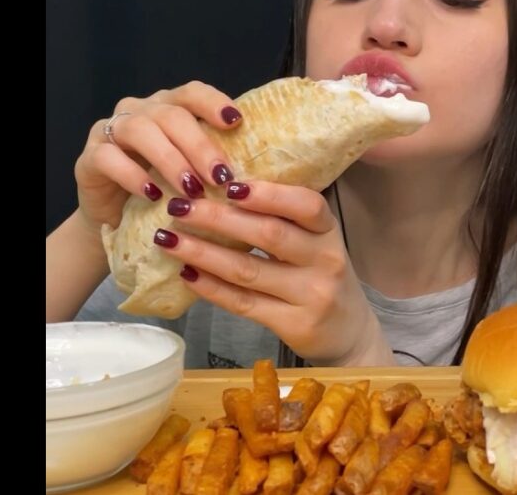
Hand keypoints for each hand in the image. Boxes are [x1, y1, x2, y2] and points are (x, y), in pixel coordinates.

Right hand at [72, 81, 243, 234]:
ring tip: (191, 190)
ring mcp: (110, 131)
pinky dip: (133, 176)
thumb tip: (260, 174)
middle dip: (199, 146)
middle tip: (221, 177)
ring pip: (141, 130)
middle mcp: (139, 111)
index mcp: (168, 108)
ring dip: (170, 160)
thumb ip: (217, 165)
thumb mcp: (195, 177)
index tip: (236, 121)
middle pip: (170, 115)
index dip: (213, 102)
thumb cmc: (166, 195)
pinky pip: (109, 157)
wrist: (119, 222)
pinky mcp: (89, 157)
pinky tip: (153, 195)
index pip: (191, 93)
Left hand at [151, 181, 393, 366]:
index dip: (269, 194)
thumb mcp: (318, 242)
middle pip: (269, 234)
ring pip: (248, 270)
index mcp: (329, 232)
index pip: (307, 205)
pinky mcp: (294, 325)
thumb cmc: (321, 275)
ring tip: (168, 238)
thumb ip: (285, 218)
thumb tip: (224, 184)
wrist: (349, 333)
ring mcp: (311, 295)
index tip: (229, 184)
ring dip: (202, 252)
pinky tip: (186, 274)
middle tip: (178, 205)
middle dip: (218, 218)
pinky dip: (212, 288)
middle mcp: (325, 261)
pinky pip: (244, 303)